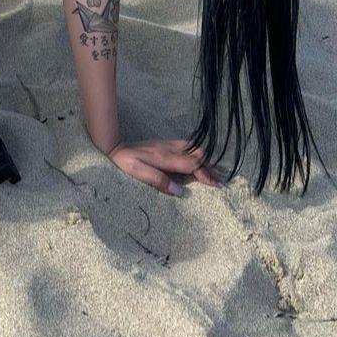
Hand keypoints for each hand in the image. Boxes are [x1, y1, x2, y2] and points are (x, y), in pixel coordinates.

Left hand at [106, 139, 222, 196]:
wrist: (115, 148)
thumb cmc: (125, 163)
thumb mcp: (138, 174)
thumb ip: (159, 181)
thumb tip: (179, 191)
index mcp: (165, 158)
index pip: (192, 164)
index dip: (206, 174)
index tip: (217, 185)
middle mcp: (169, 149)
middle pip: (197, 154)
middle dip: (210, 167)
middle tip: (221, 181)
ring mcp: (167, 145)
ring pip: (193, 149)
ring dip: (205, 160)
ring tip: (215, 173)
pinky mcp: (165, 145)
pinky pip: (187, 147)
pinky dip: (197, 155)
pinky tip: (199, 162)